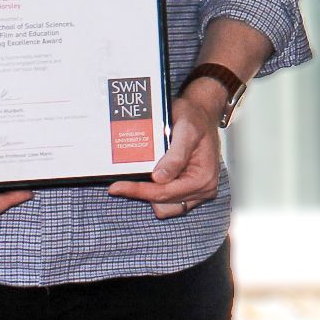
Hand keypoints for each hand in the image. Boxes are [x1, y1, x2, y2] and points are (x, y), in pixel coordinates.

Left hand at [110, 81, 225, 217]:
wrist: (201, 112)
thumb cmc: (195, 118)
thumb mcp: (186, 131)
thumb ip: (175, 155)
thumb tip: (159, 178)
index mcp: (203, 177)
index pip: (165, 193)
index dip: (139, 191)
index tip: (117, 187)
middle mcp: (203, 188)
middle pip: (163, 203)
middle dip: (142, 192)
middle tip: (121, 182)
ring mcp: (196, 191)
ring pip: (164, 206)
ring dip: (149, 194)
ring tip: (137, 178)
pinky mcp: (189, 190)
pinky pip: (168, 201)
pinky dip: (155, 192)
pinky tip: (148, 179)